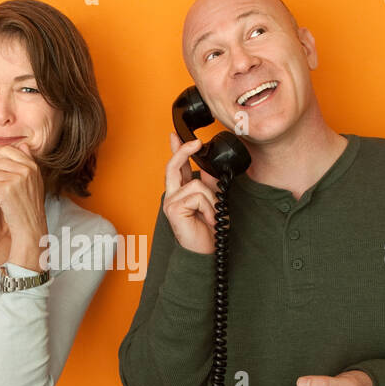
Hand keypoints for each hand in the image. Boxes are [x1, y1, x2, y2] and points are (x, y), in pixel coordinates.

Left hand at [0, 144, 47, 264]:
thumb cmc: (28, 205)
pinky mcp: (7, 189)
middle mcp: (27, 170)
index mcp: (33, 166)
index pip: (9, 150)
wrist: (30, 226)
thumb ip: (28, 162)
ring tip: (1, 196)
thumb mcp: (33, 181)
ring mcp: (18, 178)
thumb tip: (23, 144)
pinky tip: (0, 202)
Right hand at [163, 132, 219, 254]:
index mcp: (181, 192)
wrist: (206, 251)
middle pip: (174, 165)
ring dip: (211, 200)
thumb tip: (213, 166)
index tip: (176, 134)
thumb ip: (210, 183)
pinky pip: (197, 195)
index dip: (177, 149)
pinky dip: (208, 208)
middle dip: (183, 150)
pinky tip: (207, 220)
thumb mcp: (213, 200)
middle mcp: (173, 195)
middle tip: (196, 141)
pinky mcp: (173, 209)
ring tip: (212, 216)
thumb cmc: (208, 230)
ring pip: (197, 184)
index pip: (177, 166)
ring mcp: (171, 202)